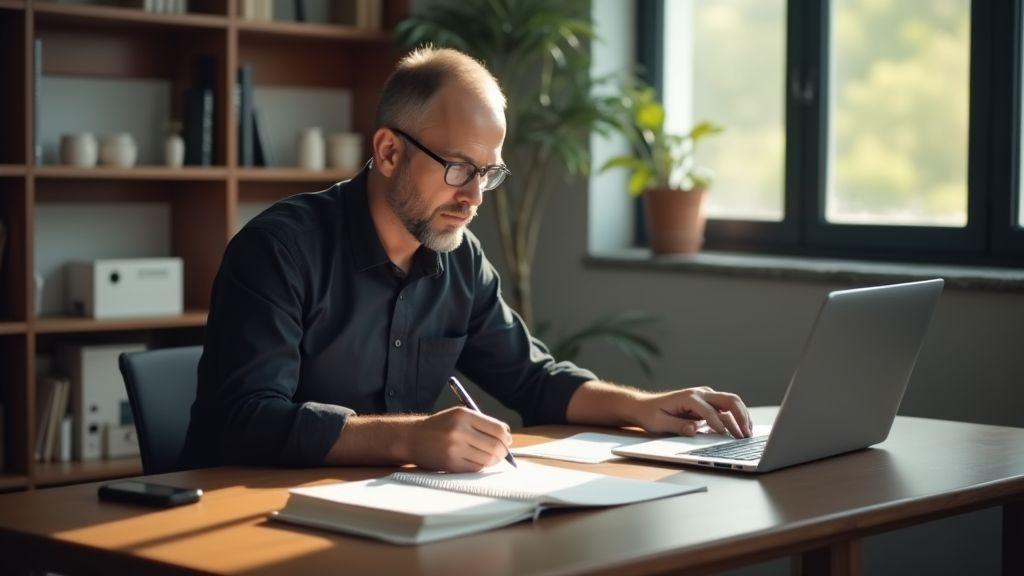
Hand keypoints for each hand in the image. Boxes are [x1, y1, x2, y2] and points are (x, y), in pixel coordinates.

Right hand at [406, 407, 512, 472]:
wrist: (412, 438)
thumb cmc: (440, 427)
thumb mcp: (458, 415)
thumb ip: (481, 423)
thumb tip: (506, 437)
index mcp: (464, 415)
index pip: (498, 429)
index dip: (506, 436)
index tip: (506, 440)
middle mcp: (459, 431)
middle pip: (495, 446)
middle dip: (503, 451)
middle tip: (502, 452)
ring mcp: (454, 449)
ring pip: (488, 459)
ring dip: (493, 460)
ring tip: (490, 457)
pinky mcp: (450, 464)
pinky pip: (476, 468)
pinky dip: (480, 466)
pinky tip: (476, 461)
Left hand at [634, 386, 751, 437]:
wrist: (645, 406)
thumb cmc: (651, 415)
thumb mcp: (659, 423)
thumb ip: (677, 426)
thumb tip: (694, 430)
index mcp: (689, 397)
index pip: (710, 411)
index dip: (718, 424)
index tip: (725, 436)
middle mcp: (700, 393)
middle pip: (729, 400)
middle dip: (740, 416)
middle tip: (746, 434)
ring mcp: (706, 396)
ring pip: (731, 402)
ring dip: (742, 416)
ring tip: (748, 433)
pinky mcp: (708, 402)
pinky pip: (727, 407)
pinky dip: (737, 416)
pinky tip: (741, 429)